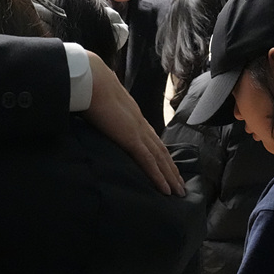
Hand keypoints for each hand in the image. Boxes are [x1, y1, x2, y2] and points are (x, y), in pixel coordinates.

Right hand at [84, 52, 183, 194]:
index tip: (169, 167)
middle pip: (162, 152)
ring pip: (161, 160)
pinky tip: (166, 190)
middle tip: (180, 186)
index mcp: (134, 117)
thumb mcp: (100, 103)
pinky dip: (159, 177)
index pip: (153, 140)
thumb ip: (103, 111)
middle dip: (172, 170)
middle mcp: (141, 125)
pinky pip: (149, 162)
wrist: (92, 81)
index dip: (162, 155)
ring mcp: (139, 133)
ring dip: (171, 177)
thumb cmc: (92, 88)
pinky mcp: (132, 139)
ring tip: (179, 192)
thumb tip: (96, 112)